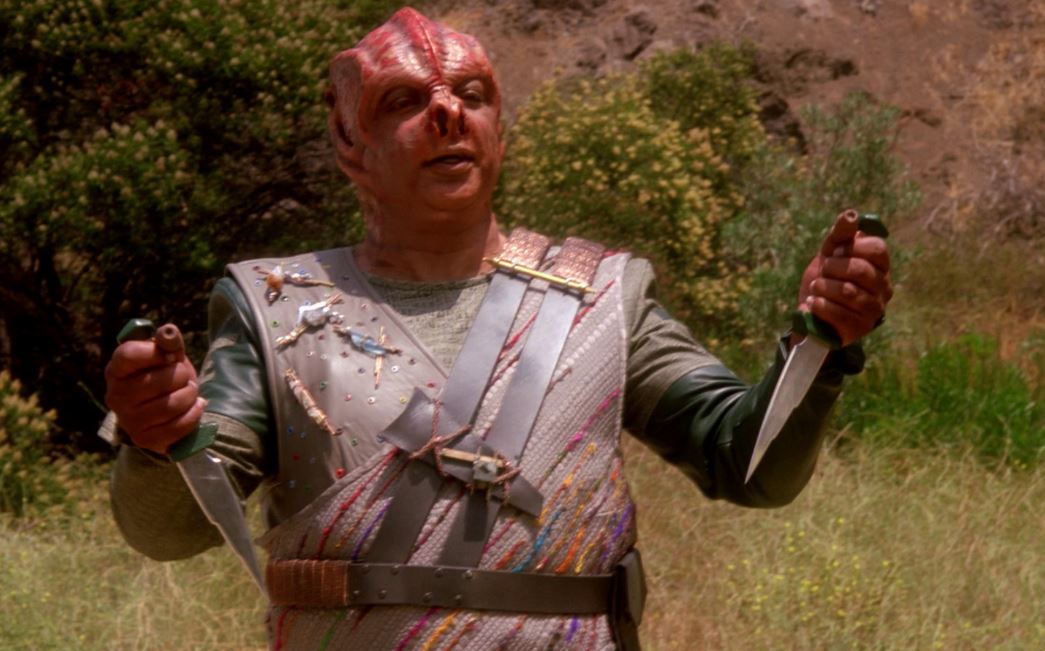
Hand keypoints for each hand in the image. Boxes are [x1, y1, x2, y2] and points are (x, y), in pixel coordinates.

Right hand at [104, 325, 205, 453]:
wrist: (165, 412)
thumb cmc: (164, 377)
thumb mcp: (167, 357)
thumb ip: (168, 343)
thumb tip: (169, 331)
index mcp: (116, 370)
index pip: (129, 354)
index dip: (156, 352)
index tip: (170, 355)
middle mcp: (115, 396)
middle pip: (159, 380)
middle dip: (182, 375)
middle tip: (185, 377)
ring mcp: (128, 420)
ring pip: (171, 404)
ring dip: (190, 395)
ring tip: (190, 391)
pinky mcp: (144, 439)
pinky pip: (178, 426)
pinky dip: (194, 414)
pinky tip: (194, 407)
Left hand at [796, 210, 892, 346]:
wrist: (811, 312)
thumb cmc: (826, 279)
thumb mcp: (830, 253)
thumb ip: (840, 234)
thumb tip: (851, 215)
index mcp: (881, 267)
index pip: (877, 249)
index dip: (851, 247)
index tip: (834, 252)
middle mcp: (884, 289)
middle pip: (861, 269)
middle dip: (833, 267)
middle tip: (822, 271)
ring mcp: (874, 310)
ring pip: (848, 292)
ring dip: (823, 287)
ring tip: (815, 288)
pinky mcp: (859, 329)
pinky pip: (838, 313)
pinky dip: (820, 305)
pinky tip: (813, 303)